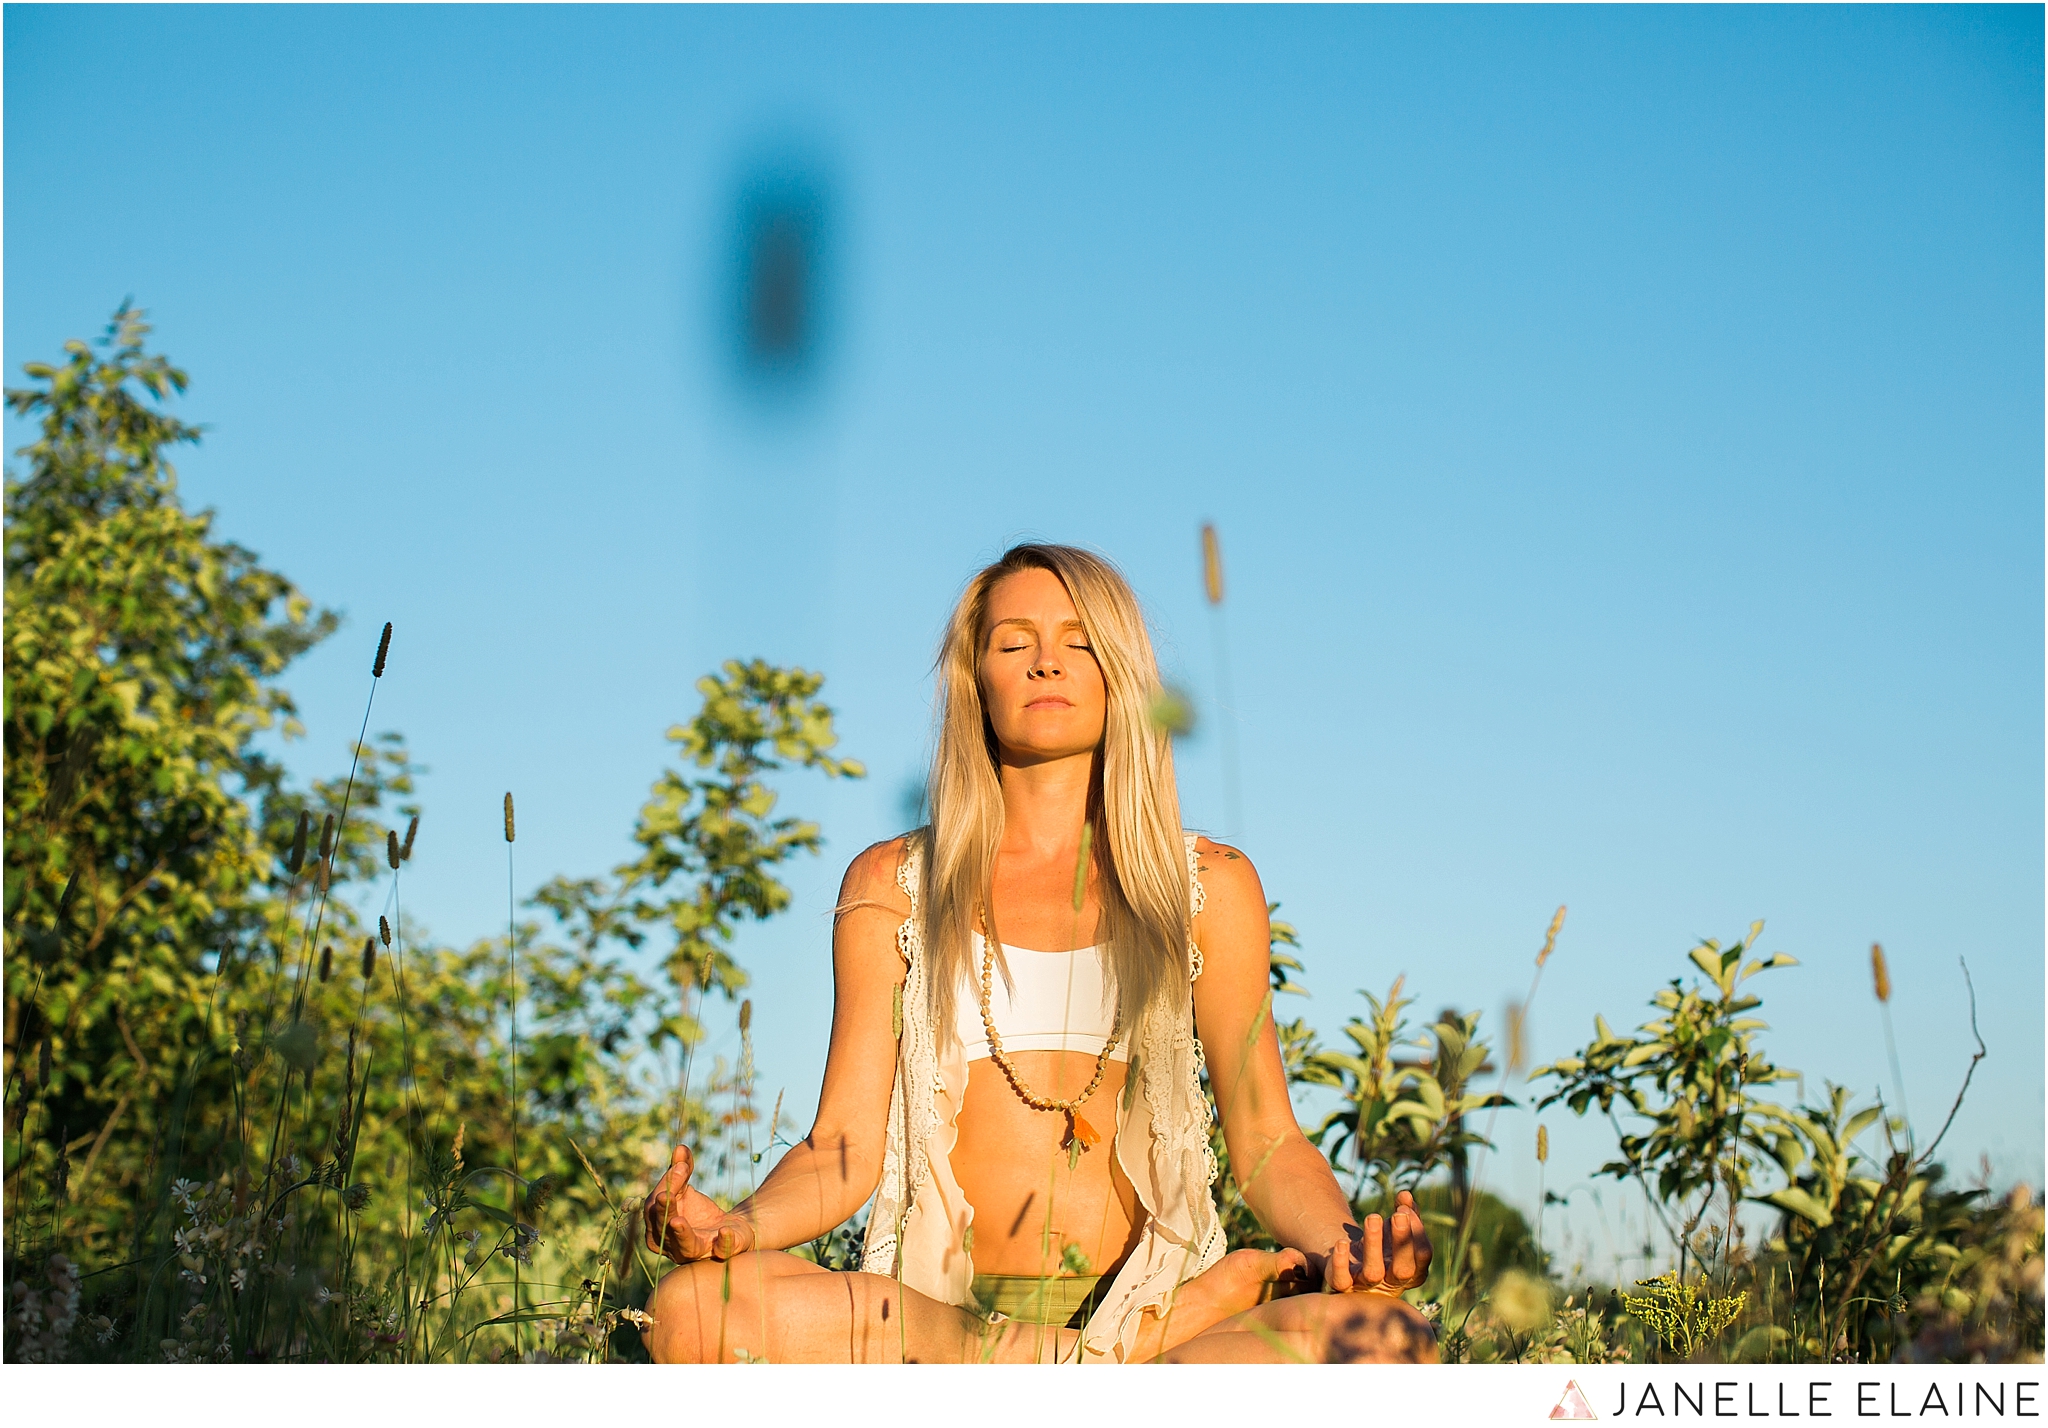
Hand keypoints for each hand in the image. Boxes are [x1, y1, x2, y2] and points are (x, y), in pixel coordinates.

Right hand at [642, 1145, 755, 1262]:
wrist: (730, 1229)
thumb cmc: (699, 1212)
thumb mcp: (687, 1188)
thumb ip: (682, 1169)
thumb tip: (680, 1148)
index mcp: (658, 1229)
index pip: (653, 1209)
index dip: (665, 1187)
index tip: (681, 1166)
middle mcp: (672, 1246)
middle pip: (662, 1229)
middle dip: (665, 1210)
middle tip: (666, 1194)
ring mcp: (696, 1253)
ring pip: (685, 1247)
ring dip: (681, 1233)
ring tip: (677, 1221)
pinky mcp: (721, 1254)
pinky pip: (720, 1252)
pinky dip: (722, 1243)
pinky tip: (724, 1231)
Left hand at [1318, 1190, 1431, 1295]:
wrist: (1350, 1263)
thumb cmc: (1382, 1244)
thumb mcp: (1395, 1228)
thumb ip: (1405, 1212)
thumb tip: (1405, 1195)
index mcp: (1412, 1271)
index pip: (1422, 1255)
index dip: (1417, 1231)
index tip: (1405, 1208)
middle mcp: (1392, 1283)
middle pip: (1403, 1269)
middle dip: (1402, 1241)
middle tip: (1398, 1216)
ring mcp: (1367, 1286)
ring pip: (1373, 1272)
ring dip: (1373, 1244)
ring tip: (1373, 1217)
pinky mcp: (1343, 1285)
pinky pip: (1342, 1281)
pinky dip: (1341, 1263)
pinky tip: (1342, 1242)